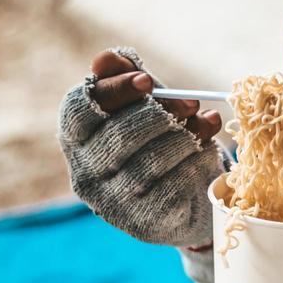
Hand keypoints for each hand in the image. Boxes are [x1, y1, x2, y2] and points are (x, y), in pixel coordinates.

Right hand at [58, 47, 226, 247]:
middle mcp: (84, 173)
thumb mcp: (144, 102)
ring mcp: (111, 203)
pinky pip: (171, 187)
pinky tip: (206, 153)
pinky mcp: (141, 222)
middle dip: (162, 114)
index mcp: (76, 139)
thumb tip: (106, 60)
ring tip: (206, 125)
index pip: (79, 110)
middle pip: (118, 135)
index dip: (113, 91)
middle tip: (192, 102)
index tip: (147, 81)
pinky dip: (194, 164)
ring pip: (149, 162)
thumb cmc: (158, 139)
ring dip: (185, 138)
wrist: (186, 196)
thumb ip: (126, 76)